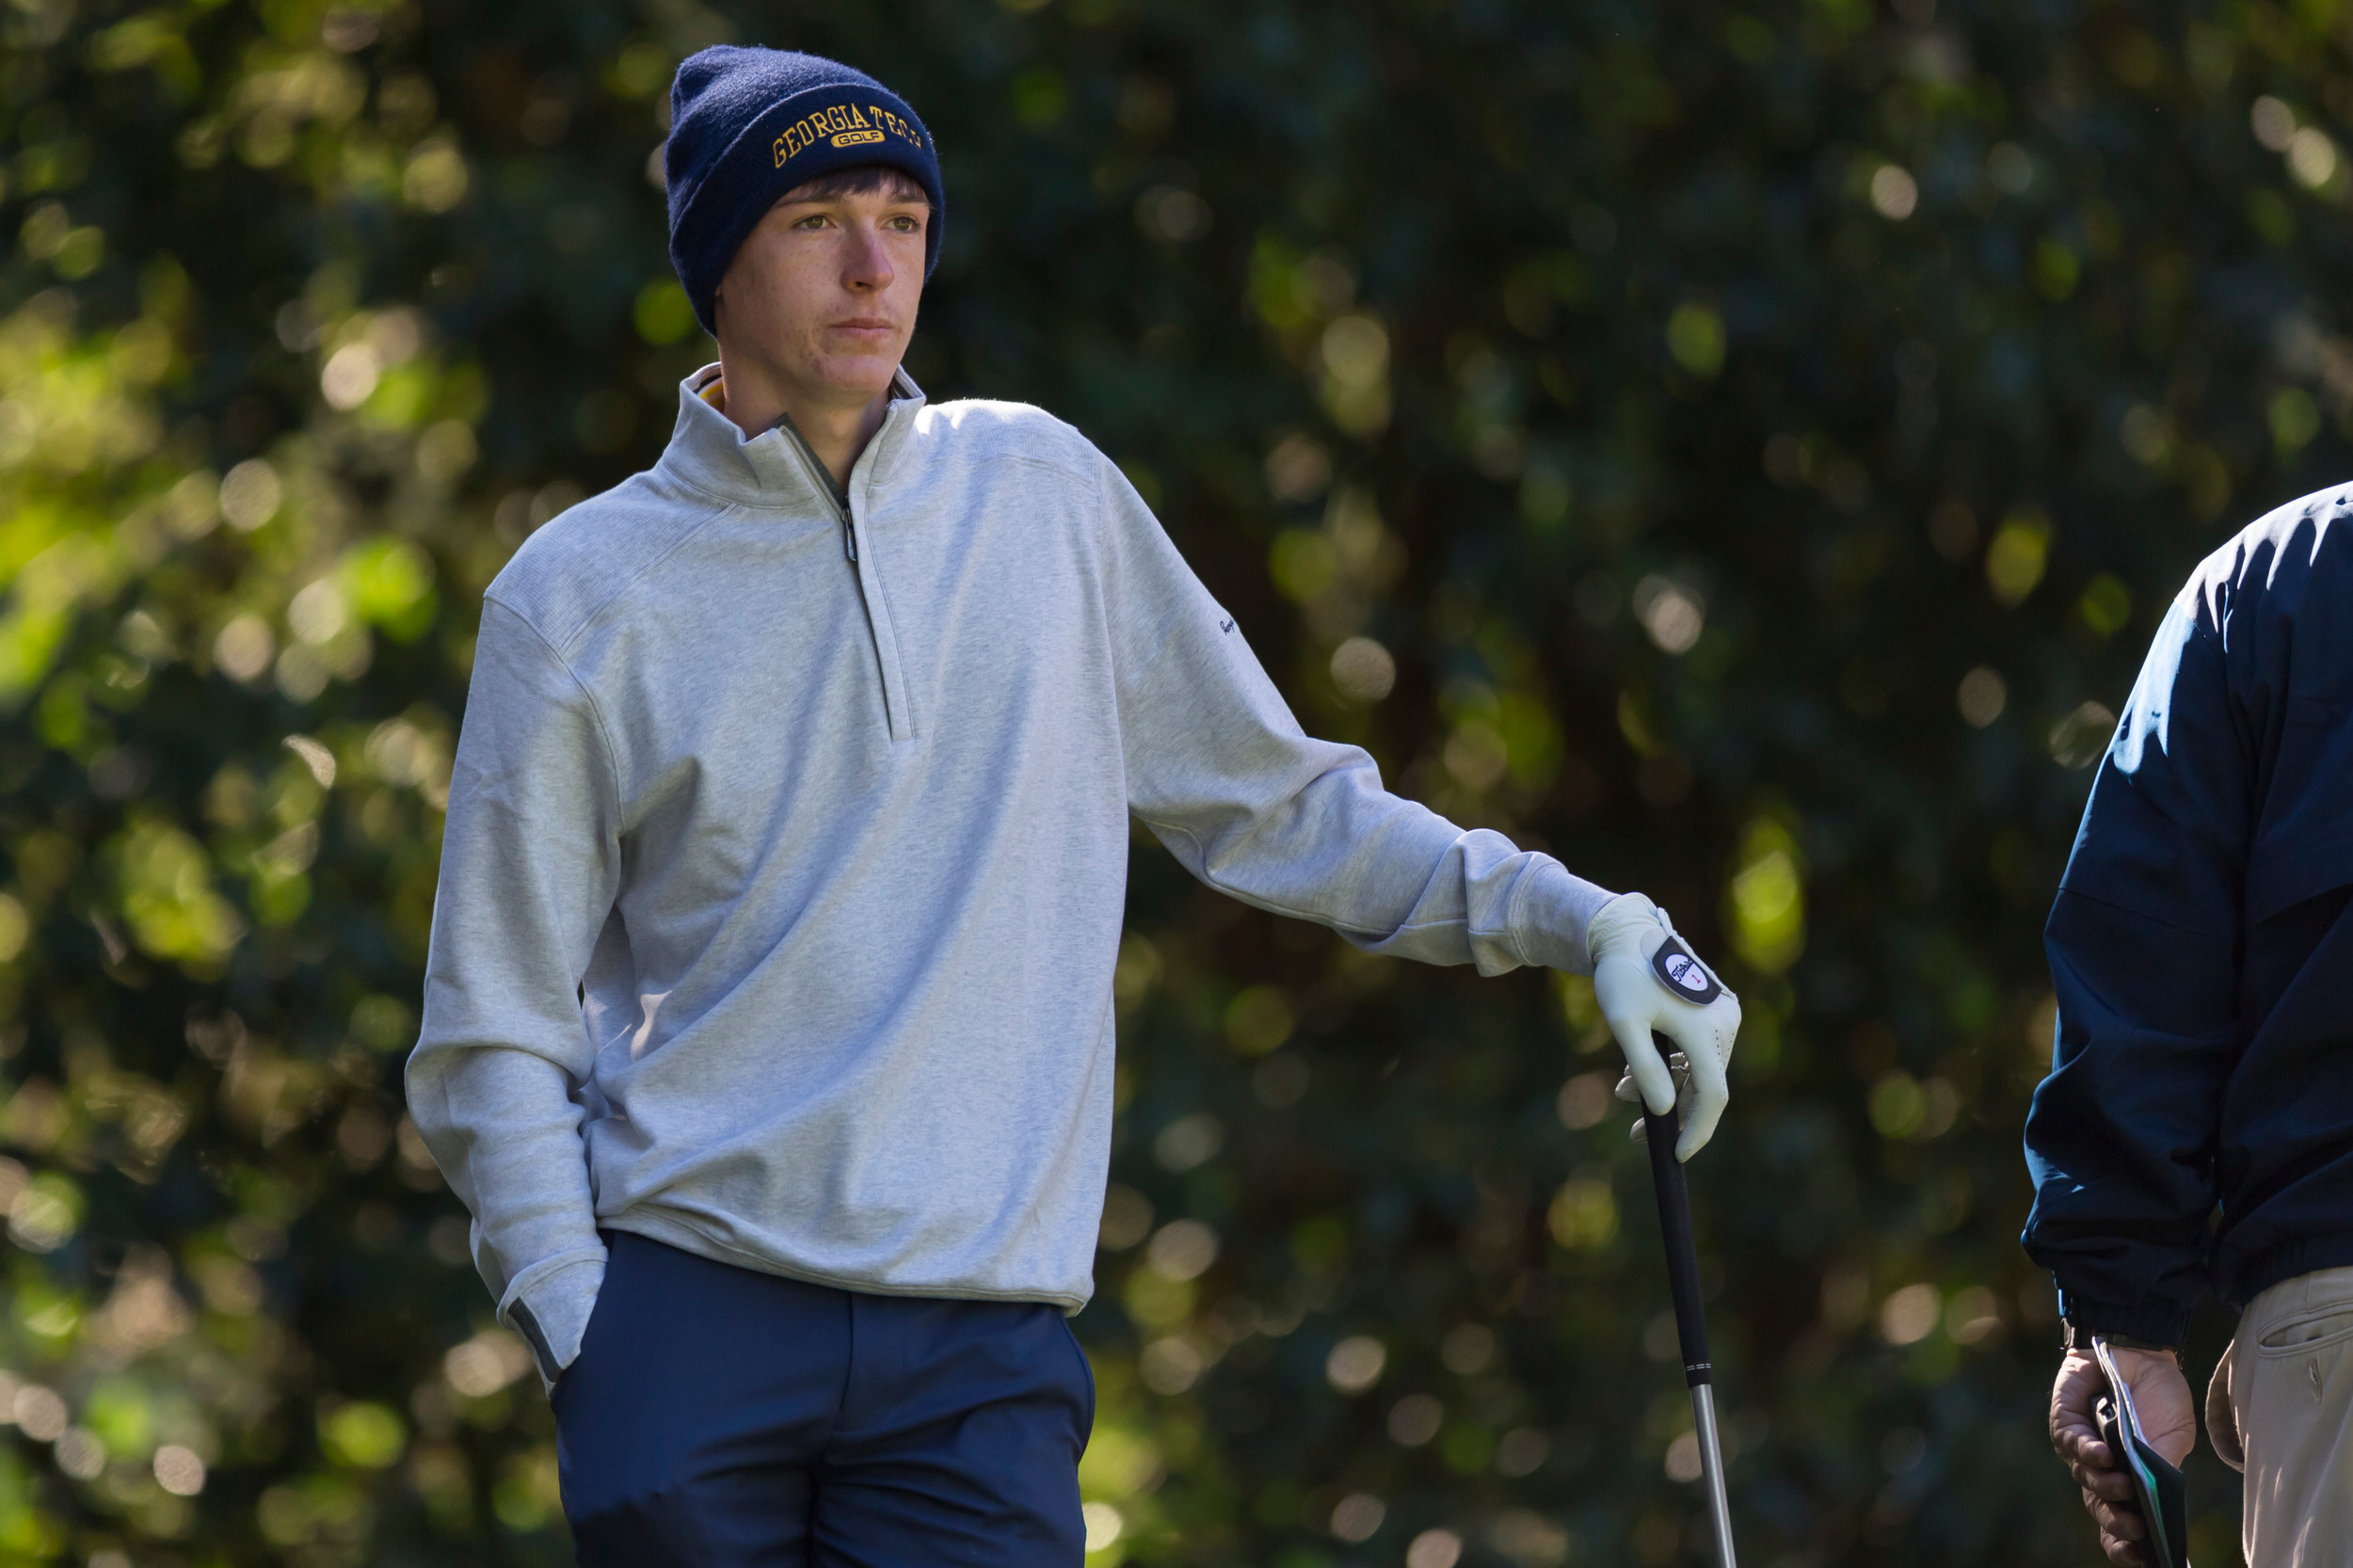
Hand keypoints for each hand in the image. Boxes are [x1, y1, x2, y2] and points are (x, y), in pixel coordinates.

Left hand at [1585, 892, 1739, 1159]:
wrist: (1626, 932)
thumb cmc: (1621, 975)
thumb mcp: (1625, 1023)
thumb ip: (1644, 1069)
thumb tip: (1664, 1112)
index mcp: (1707, 1028)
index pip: (1712, 1095)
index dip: (1697, 1130)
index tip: (1675, 1156)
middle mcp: (1725, 1022)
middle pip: (1705, 1086)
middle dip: (1669, 1111)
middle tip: (1634, 1132)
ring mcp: (1723, 1015)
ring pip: (1699, 1071)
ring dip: (1664, 1088)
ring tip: (1620, 1090)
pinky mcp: (1714, 1011)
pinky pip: (1697, 1052)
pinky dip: (1670, 1068)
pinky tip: (1633, 1071)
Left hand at [2049, 1346, 2194, 1565]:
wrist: (2143, 1354)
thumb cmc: (2159, 1400)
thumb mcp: (2172, 1439)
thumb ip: (2161, 1467)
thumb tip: (2159, 1504)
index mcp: (2126, 1481)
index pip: (2116, 1521)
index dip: (2124, 1543)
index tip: (2143, 1557)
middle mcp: (2098, 1469)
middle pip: (2098, 1505)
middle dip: (2115, 1521)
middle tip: (2136, 1528)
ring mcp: (2079, 1445)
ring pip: (2084, 1476)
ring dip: (2104, 1485)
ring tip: (2124, 1487)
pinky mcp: (2064, 1419)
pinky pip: (2071, 1441)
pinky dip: (2087, 1450)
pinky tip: (2104, 1455)